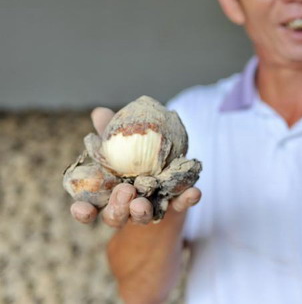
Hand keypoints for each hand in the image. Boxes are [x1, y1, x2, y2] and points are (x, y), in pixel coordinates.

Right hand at [69, 107, 200, 226]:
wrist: (164, 167)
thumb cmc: (133, 156)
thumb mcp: (120, 143)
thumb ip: (109, 132)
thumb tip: (100, 112)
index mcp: (106, 195)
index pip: (89, 209)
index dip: (83, 212)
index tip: (80, 209)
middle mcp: (126, 208)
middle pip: (115, 216)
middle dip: (118, 207)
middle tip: (124, 192)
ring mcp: (151, 209)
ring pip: (143, 216)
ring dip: (142, 210)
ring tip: (142, 203)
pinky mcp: (175, 205)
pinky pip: (181, 204)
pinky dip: (187, 199)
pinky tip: (194, 192)